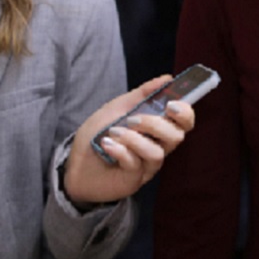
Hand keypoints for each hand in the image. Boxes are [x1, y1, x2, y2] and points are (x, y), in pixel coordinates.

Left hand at [61, 76, 196, 205]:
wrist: (73, 162)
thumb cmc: (98, 134)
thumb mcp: (118, 108)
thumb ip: (142, 94)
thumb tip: (167, 78)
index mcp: (158, 129)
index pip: (184, 122)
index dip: (185, 112)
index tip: (171, 104)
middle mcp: (157, 147)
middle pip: (177, 136)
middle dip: (155, 124)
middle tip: (132, 119)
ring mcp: (146, 166)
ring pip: (157, 152)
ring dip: (133, 138)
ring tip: (113, 133)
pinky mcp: (134, 180)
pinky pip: (135, 164)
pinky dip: (120, 150)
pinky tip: (106, 146)